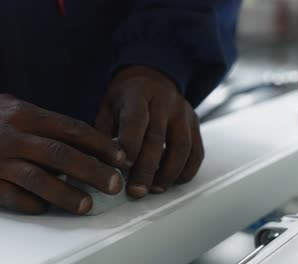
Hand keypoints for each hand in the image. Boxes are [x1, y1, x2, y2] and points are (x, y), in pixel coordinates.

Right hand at [0, 90, 126, 214]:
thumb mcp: (20, 108)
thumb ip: (49, 125)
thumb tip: (86, 144)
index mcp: (28, 115)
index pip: (72, 129)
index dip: (99, 144)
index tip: (118, 157)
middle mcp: (16, 137)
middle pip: (61, 155)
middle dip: (92, 170)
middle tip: (114, 183)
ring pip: (39, 179)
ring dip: (67, 194)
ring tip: (87, 204)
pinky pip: (13, 197)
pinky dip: (33, 204)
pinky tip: (47, 207)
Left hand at [96, 65, 203, 197]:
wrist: (150, 79)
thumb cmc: (125, 99)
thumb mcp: (107, 107)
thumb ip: (103, 133)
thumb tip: (100, 164)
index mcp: (137, 94)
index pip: (136, 120)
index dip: (131, 146)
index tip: (123, 167)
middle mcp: (164, 100)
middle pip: (157, 138)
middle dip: (146, 169)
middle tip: (136, 190)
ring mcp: (183, 111)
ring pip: (181, 146)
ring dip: (169, 173)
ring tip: (155, 189)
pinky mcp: (195, 123)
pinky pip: (197, 150)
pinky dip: (187, 170)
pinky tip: (174, 181)